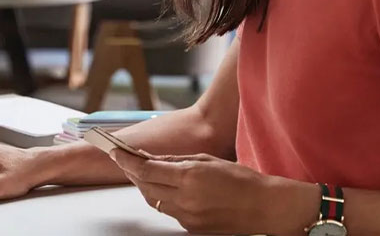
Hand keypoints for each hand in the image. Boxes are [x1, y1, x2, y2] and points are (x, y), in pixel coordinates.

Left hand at [109, 150, 316, 234]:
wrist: (264, 207)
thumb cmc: (241, 179)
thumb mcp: (206, 159)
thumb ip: (175, 159)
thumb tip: (151, 157)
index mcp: (189, 177)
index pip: (146, 169)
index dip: (127, 160)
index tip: (115, 151)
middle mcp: (185, 199)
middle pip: (145, 186)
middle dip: (132, 172)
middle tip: (124, 159)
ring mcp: (187, 217)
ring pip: (153, 200)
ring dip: (144, 185)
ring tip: (140, 171)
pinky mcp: (191, 228)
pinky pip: (168, 211)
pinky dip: (160, 197)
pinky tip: (162, 187)